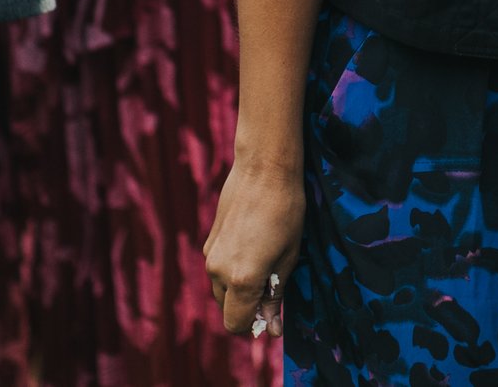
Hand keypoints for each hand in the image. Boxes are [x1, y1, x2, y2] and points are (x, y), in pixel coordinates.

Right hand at [204, 149, 303, 338]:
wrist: (264, 168)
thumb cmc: (285, 211)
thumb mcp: (288, 257)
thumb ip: (275, 296)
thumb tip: (270, 329)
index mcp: (241, 280)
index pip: (236, 324)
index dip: (254, 324)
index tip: (273, 314)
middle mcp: (218, 271)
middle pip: (227, 308)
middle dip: (247, 306)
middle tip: (274, 285)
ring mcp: (210, 255)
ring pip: (221, 289)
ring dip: (239, 288)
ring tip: (266, 259)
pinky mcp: (209, 240)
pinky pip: (218, 268)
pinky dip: (232, 269)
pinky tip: (255, 244)